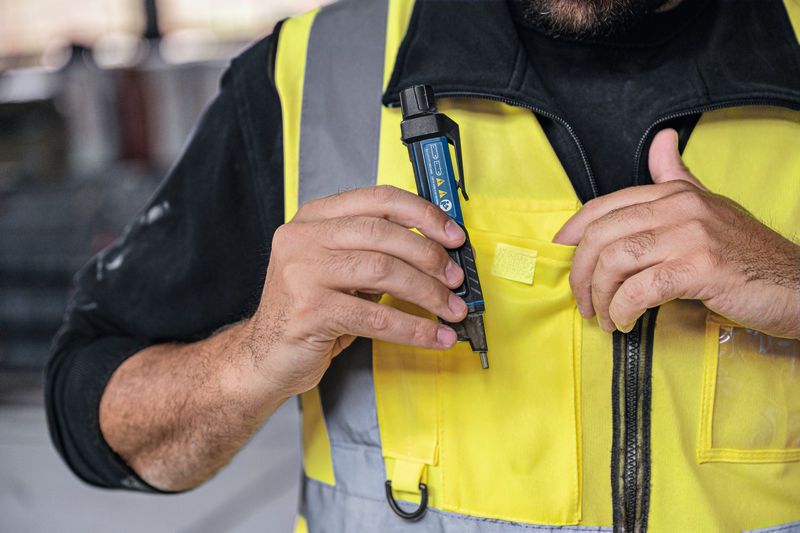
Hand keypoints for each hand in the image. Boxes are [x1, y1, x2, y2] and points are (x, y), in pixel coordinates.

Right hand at [244, 185, 466, 396]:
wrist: (264, 356)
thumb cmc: (309, 312)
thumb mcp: (338, 270)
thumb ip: (375, 252)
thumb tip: (437, 251)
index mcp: (314, 217)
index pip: (378, 199)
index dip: (424, 214)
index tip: (454, 236)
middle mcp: (304, 237)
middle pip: (383, 233)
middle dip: (430, 257)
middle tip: (456, 279)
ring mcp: (302, 272)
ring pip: (383, 271)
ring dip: (428, 293)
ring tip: (451, 310)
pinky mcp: (309, 310)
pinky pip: (375, 316)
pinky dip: (413, 328)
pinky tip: (434, 336)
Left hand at [554, 129, 799, 338]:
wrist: (797, 284)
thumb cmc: (746, 255)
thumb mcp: (710, 207)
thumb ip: (677, 178)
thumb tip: (662, 140)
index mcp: (675, 194)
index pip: (605, 205)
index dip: (574, 230)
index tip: (561, 252)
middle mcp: (679, 207)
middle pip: (601, 234)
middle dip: (580, 272)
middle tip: (581, 299)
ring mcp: (690, 235)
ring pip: (615, 261)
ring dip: (599, 295)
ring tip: (602, 316)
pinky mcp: (700, 268)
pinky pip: (640, 290)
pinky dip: (623, 310)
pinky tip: (625, 322)